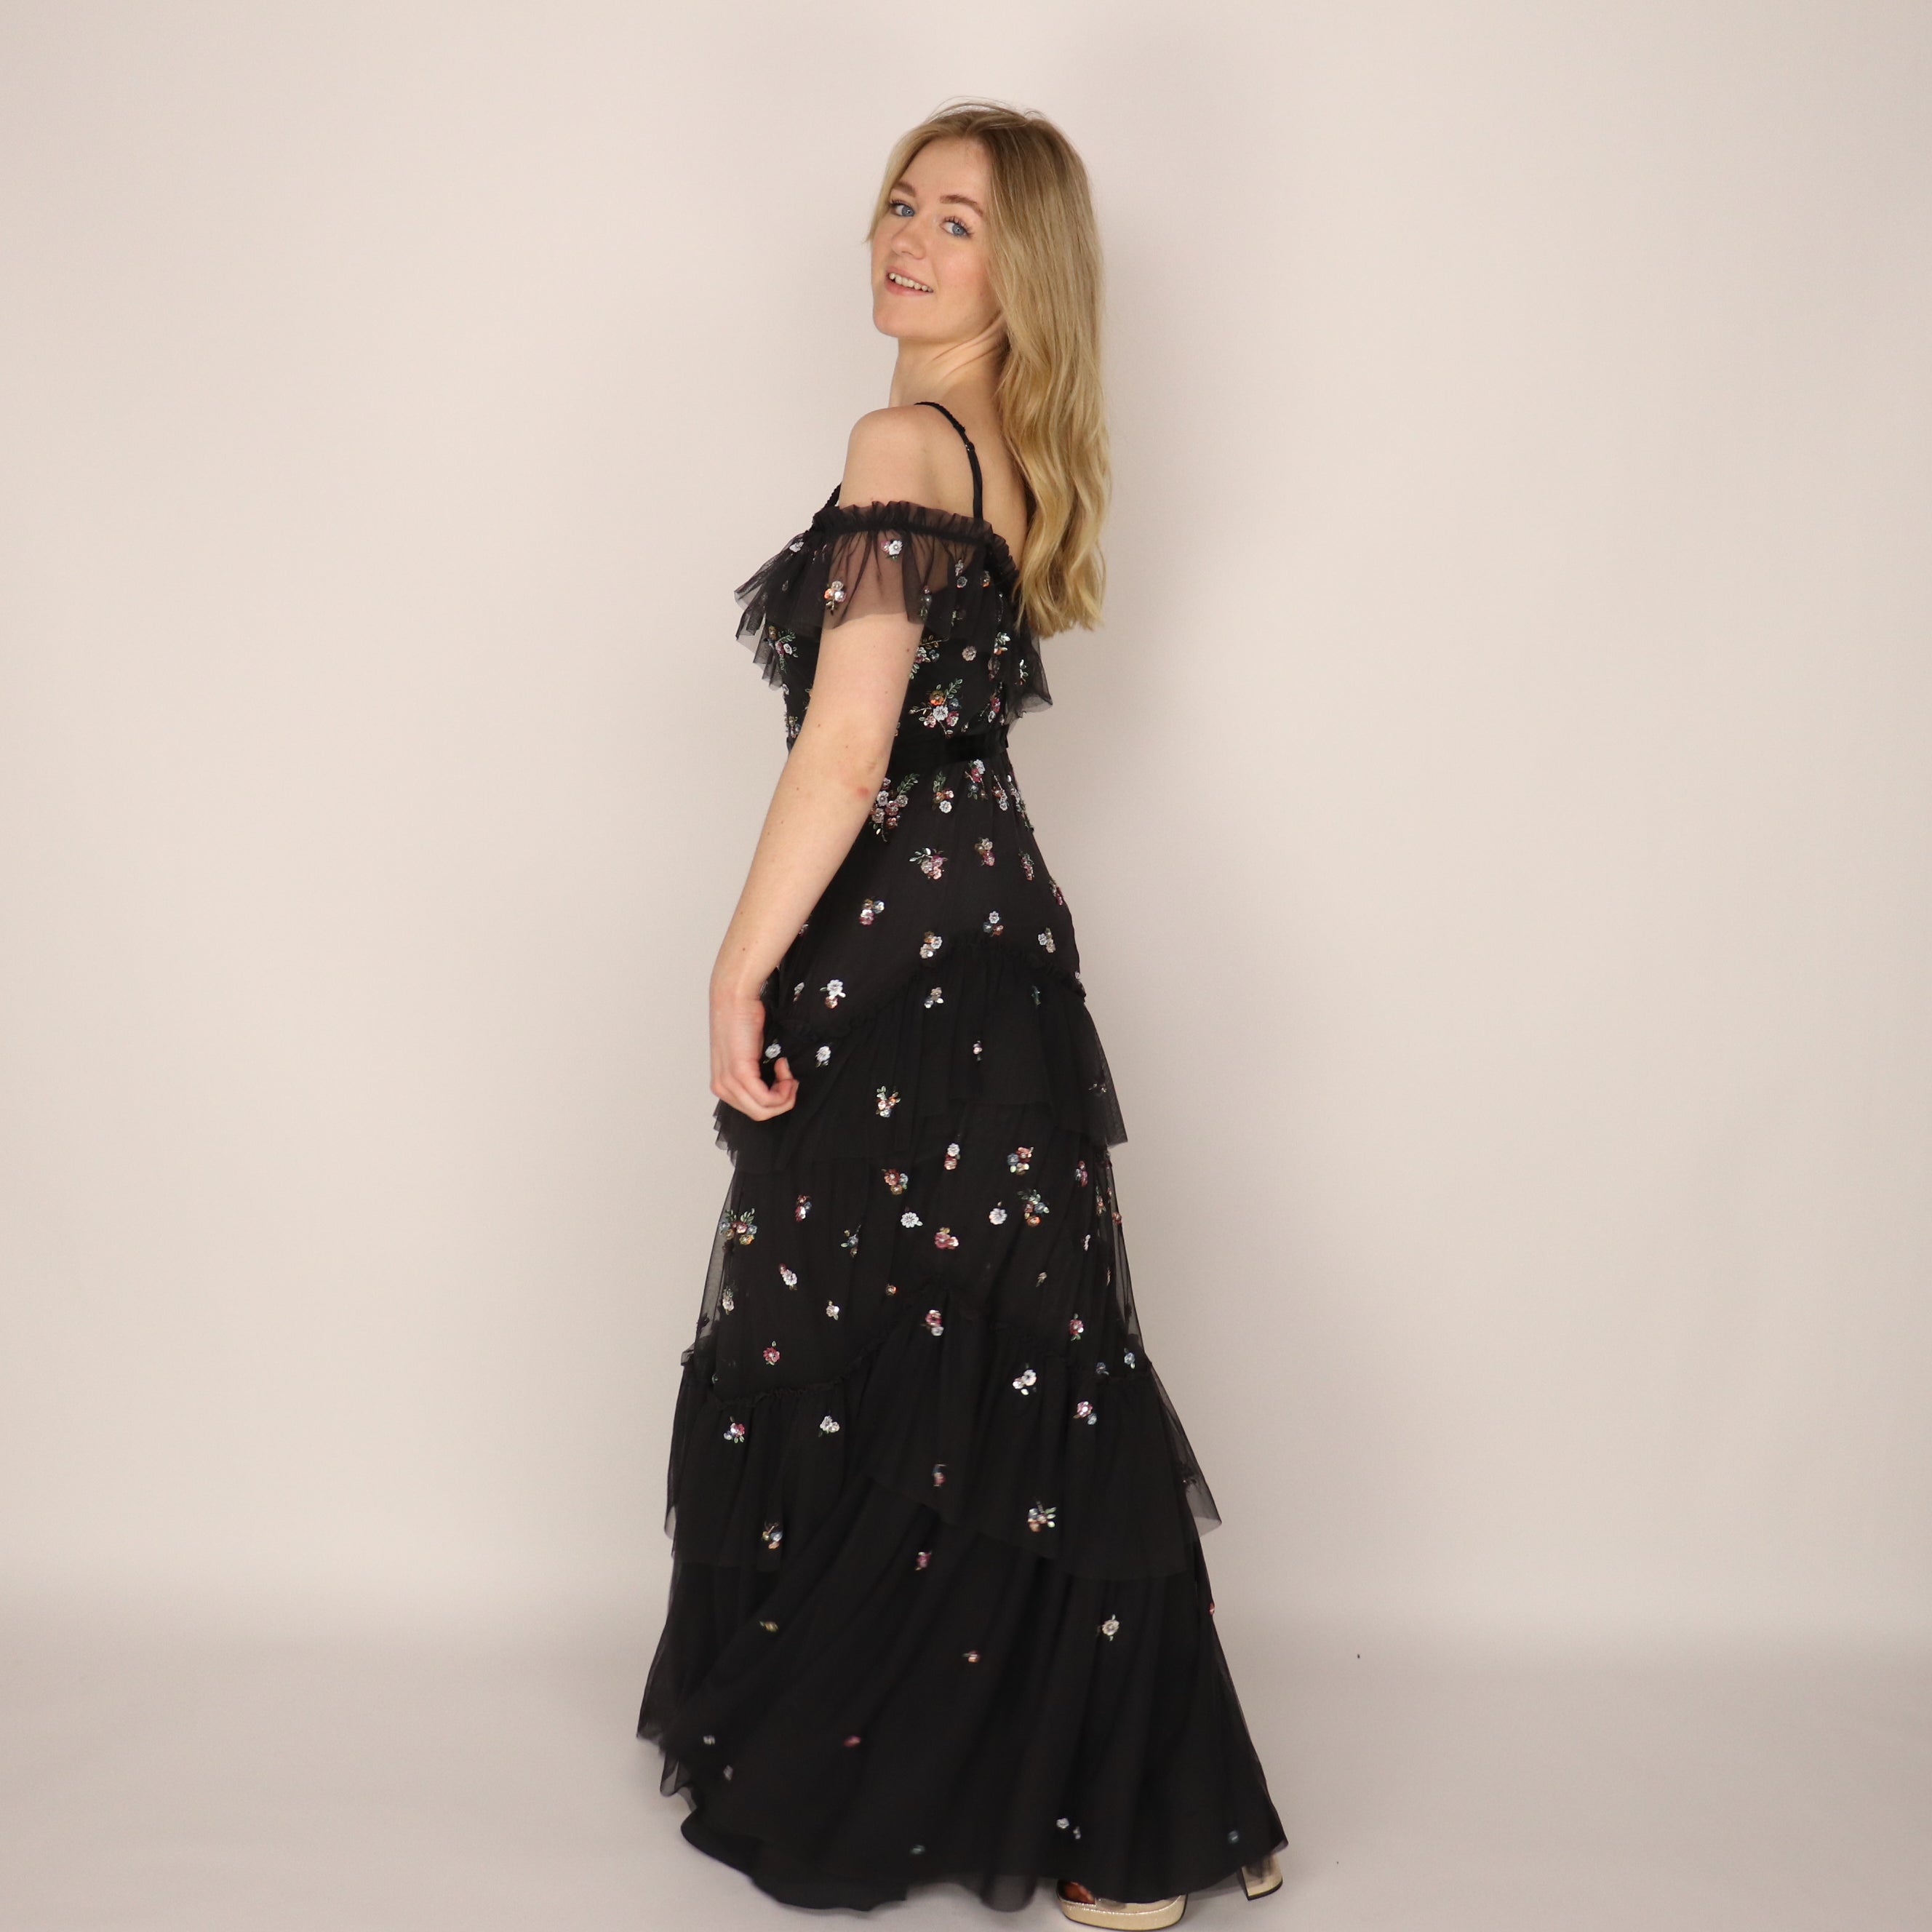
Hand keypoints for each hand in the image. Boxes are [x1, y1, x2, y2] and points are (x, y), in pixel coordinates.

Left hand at [710, 985, 796, 1119]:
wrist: (735, 996)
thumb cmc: (744, 1018)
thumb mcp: (749, 1053)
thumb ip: (756, 1073)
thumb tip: (776, 1086)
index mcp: (722, 1085)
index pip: (752, 1110)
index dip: (774, 1098)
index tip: (783, 1076)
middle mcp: (722, 1087)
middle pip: (759, 1114)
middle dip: (782, 1100)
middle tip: (789, 1076)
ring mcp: (729, 1082)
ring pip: (764, 1110)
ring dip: (784, 1094)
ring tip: (786, 1069)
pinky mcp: (740, 1074)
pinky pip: (766, 1099)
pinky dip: (782, 1087)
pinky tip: (783, 1064)